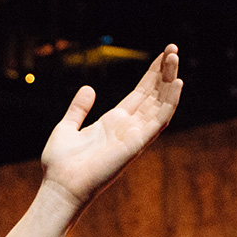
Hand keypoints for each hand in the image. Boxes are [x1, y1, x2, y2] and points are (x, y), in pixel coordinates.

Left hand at [40, 45, 181, 208]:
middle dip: (164, 72)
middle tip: (173, 49)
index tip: (162, 56)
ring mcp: (134, 136)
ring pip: (159, 104)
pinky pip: (158, 121)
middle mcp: (127, 128)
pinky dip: (169, 103)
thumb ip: (79, 108)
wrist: (60, 187)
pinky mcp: (136, 144)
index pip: (139, 94)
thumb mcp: (66, 127)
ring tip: (174, 57)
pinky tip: (176, 83)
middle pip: (153, 95)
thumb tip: (88, 88)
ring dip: (169, 81)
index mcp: (113, 122)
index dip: (151, 75)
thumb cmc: (60, 164)